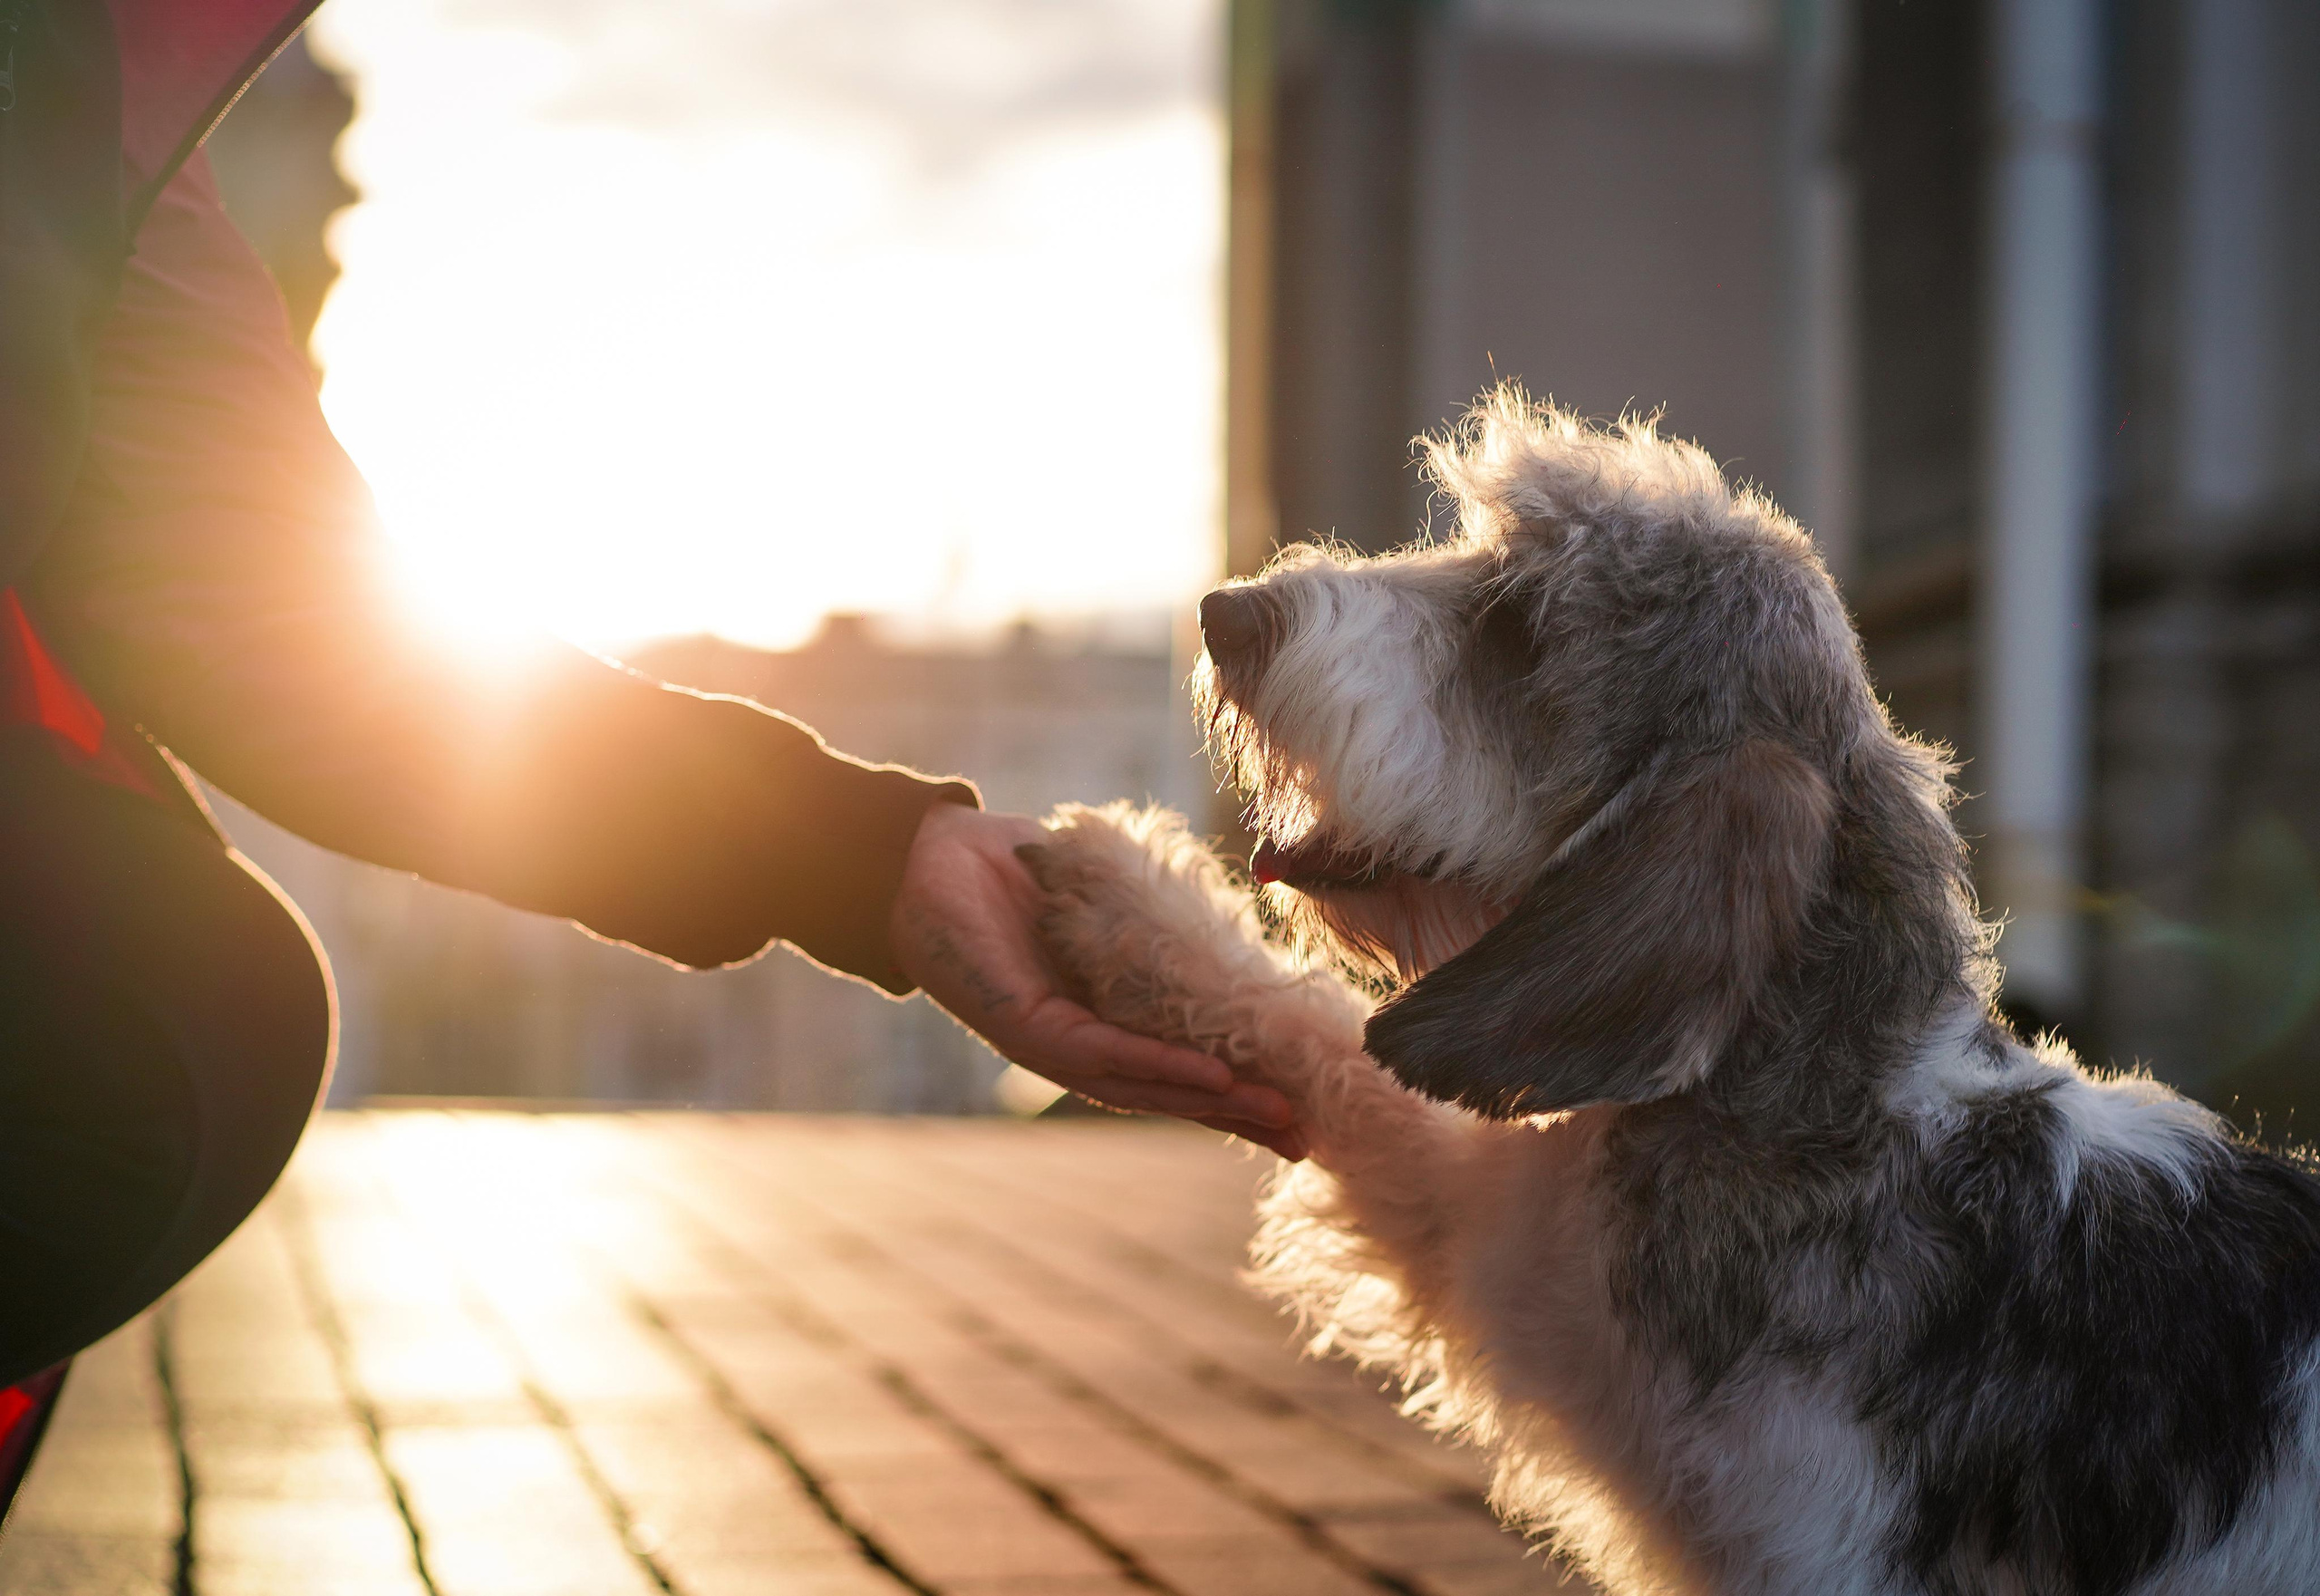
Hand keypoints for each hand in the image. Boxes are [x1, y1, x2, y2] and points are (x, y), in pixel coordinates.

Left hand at [890, 802, 1305, 1158]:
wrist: (927, 856)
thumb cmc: (1015, 873)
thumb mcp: (1100, 898)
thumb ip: (1149, 919)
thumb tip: (1219, 916)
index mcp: (1101, 1017)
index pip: (1177, 1064)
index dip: (1236, 1089)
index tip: (1301, 1105)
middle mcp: (1079, 1043)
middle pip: (1170, 1092)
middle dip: (1240, 1115)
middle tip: (1308, 1136)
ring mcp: (1052, 1041)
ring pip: (1143, 1085)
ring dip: (1212, 1102)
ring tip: (1275, 1114)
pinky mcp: (1025, 1026)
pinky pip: (1102, 1052)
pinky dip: (1159, 1065)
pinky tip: (1211, 1076)